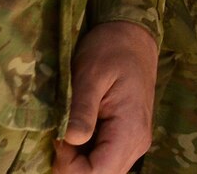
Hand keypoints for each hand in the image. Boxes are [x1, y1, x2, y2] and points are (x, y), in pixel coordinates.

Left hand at [55, 20, 156, 173]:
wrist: (133, 35)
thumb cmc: (110, 49)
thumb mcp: (90, 74)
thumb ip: (81, 110)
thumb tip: (71, 140)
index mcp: (130, 130)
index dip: (69, 167)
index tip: (59, 137)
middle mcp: (137, 144)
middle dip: (72, 165)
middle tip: (61, 132)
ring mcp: (134, 143)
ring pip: (101, 171)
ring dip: (78, 160)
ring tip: (70, 127)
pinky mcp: (127, 138)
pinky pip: (104, 159)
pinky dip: (85, 153)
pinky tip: (79, 128)